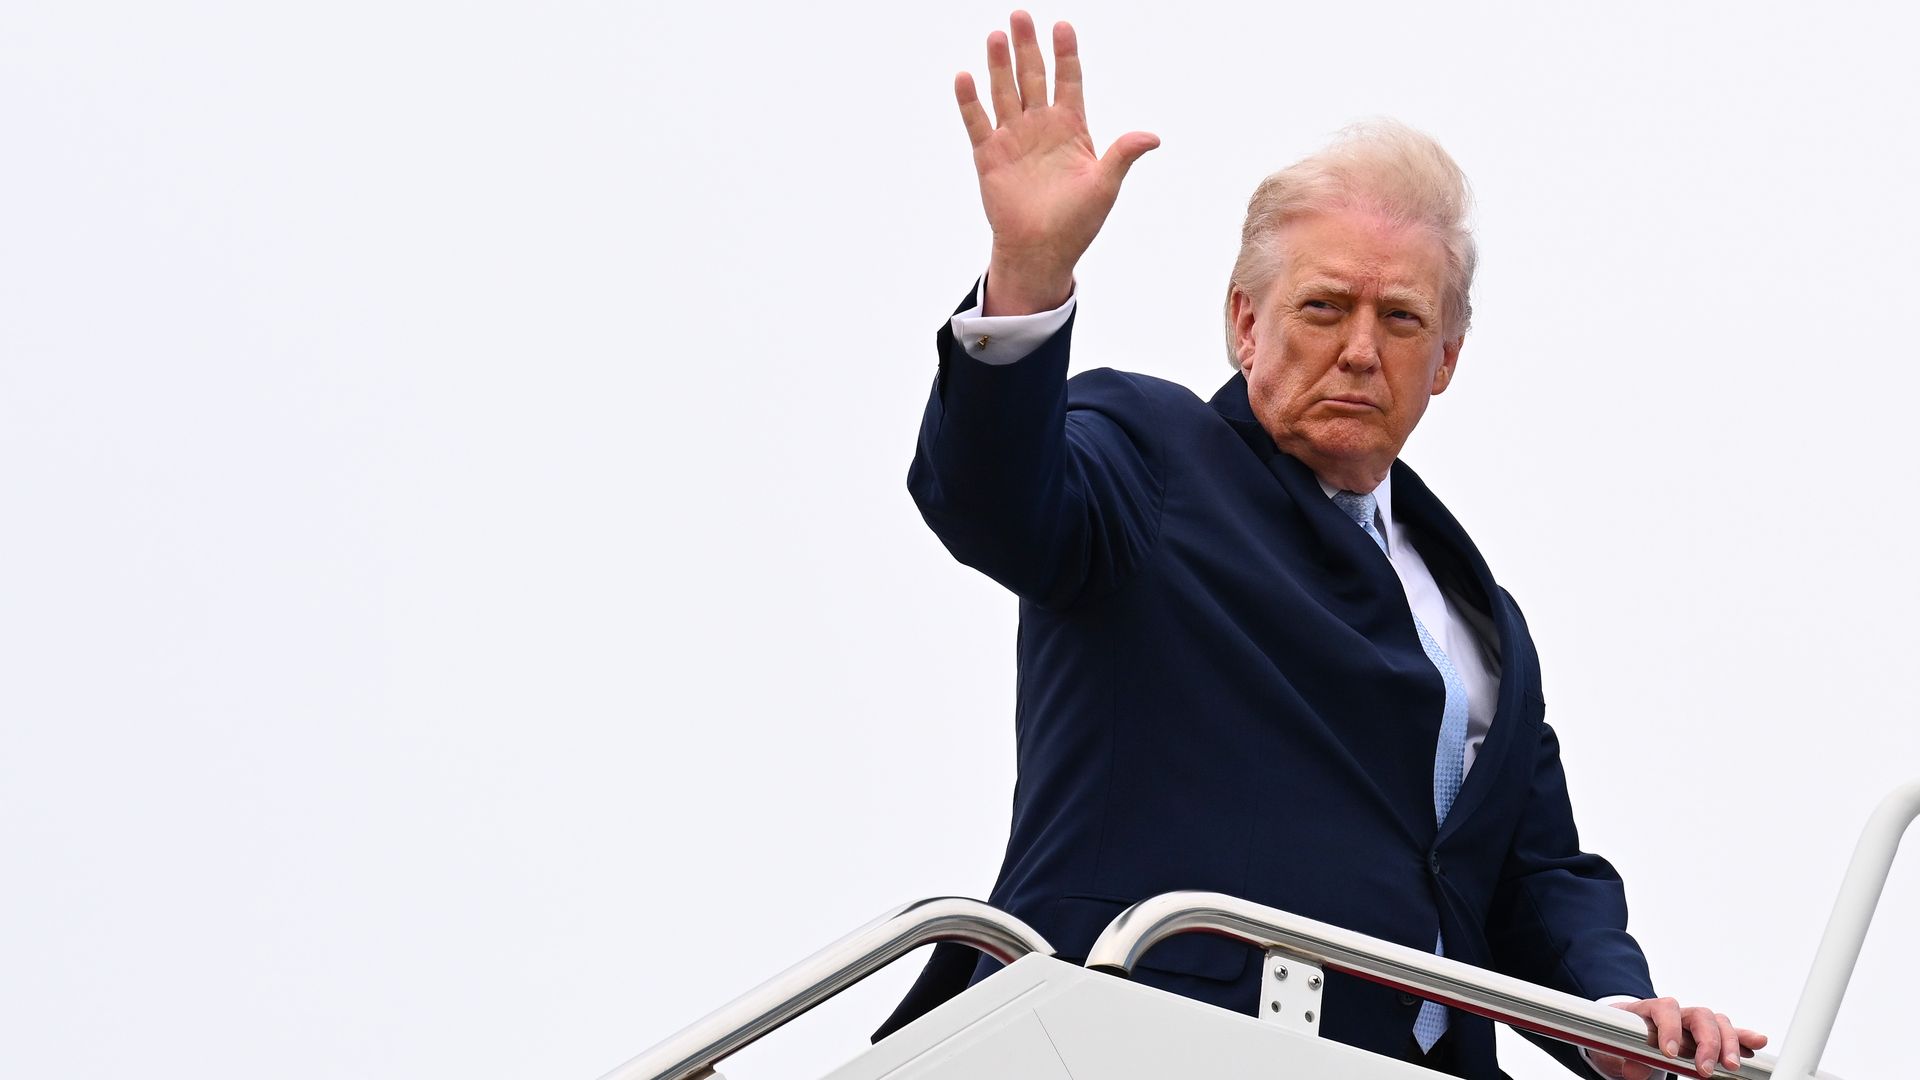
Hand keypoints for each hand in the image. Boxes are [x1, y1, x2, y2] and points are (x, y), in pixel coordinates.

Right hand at [955, 11, 1158, 314]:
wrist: (1041, 251)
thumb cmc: (1077, 222)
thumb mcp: (1105, 186)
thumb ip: (1122, 155)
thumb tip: (1152, 137)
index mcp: (1071, 128)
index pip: (1069, 80)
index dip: (1066, 54)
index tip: (1062, 26)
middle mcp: (1040, 126)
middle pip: (1033, 77)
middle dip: (1028, 47)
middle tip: (1021, 15)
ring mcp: (1013, 139)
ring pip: (1004, 92)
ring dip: (1000, 65)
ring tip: (997, 36)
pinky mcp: (989, 156)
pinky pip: (978, 123)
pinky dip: (970, 101)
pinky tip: (965, 77)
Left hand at [1588, 997, 1767, 1078]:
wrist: (1619, 1034)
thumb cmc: (1618, 1038)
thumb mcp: (1613, 1048)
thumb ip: (1625, 1057)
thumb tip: (1635, 1069)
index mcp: (1649, 1010)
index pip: (1664, 1008)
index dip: (1669, 1028)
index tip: (1670, 1052)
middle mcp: (1676, 1013)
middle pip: (1699, 1015)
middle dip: (1706, 1042)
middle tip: (1704, 1069)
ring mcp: (1692, 1022)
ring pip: (1717, 1022)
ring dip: (1728, 1042)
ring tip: (1732, 1065)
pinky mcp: (1706, 1034)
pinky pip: (1728, 1032)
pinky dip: (1743, 1037)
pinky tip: (1757, 1042)